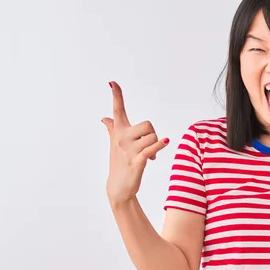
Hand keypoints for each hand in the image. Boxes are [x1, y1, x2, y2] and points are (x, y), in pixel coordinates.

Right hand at [101, 81, 169, 205]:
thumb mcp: (114, 144)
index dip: (116, 96)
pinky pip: (152, 147)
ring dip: (156, 146)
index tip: (112, 82)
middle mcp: (122, 138)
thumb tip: (104, 118)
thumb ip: (112, 129)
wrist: (119, 187)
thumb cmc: (119, 163)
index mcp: (118, 132)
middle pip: (148, 124)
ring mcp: (129, 150)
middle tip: (149, 146)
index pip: (117, 110)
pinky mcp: (137, 161)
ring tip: (149, 155)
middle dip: (153, 134)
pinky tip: (164, 143)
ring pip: (153, 136)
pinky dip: (160, 145)